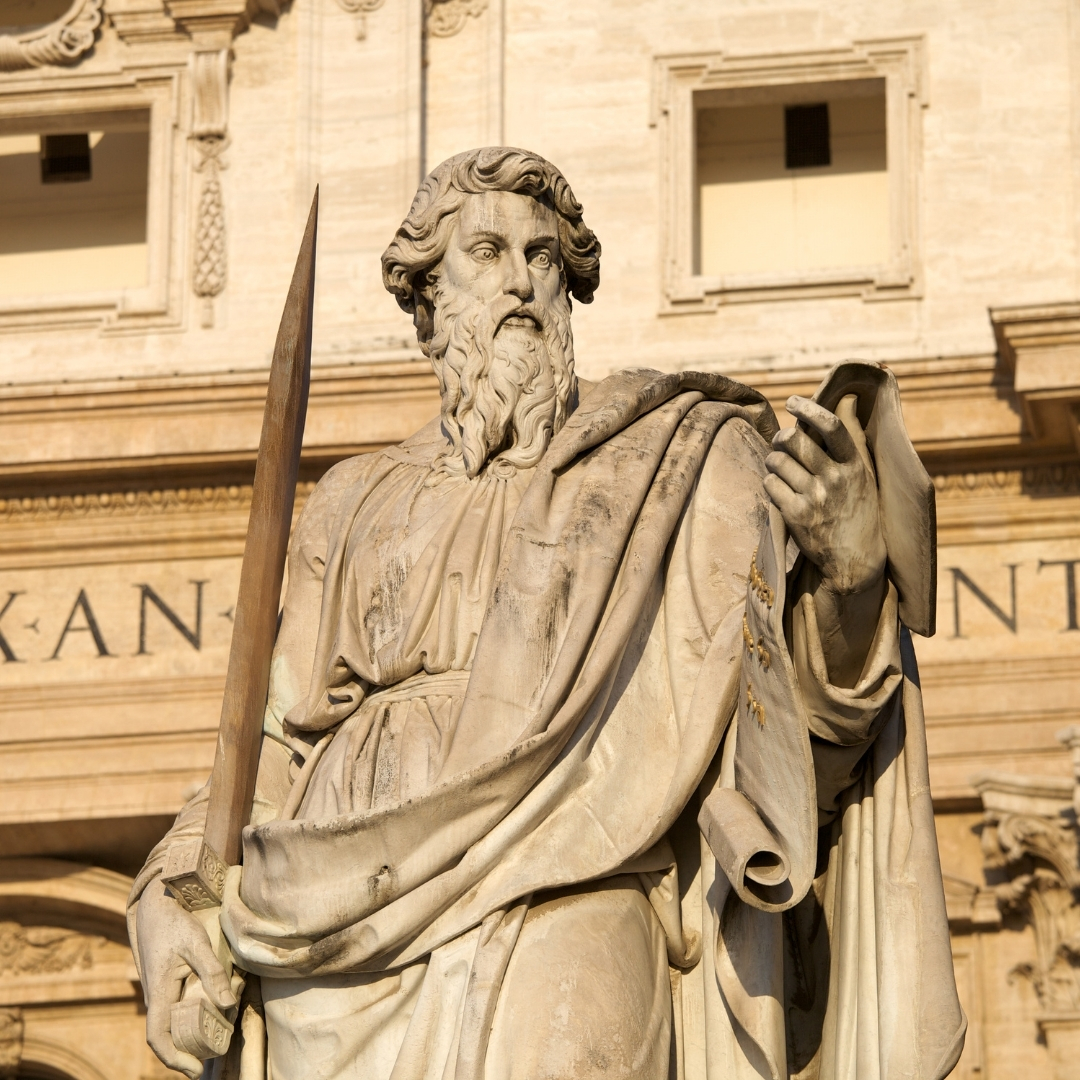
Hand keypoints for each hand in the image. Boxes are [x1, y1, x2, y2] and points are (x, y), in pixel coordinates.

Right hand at [136, 877, 236, 1078]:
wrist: (157, 904)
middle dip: (193, 1045)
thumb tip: (229, 1003)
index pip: (158, 1037)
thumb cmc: (175, 922)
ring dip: (199, 1026)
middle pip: (170, 1034)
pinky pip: (180, 1005)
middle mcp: (156, 996)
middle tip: (221, 1045)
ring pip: (177, 1020)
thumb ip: (212, 972)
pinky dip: (198, 1009)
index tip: (196, 1070)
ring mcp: (161, 991)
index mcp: (158, 991)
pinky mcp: (168, 983)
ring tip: (227, 1017)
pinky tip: (221, 997)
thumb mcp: (196, 943)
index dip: (173, 1058)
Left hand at [764, 394, 885, 596]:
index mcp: (855, 466)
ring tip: (781, 468)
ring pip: (777, 461)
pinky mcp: (795, 516)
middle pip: (794, 440)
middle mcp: (835, 480)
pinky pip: (769, 484)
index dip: (810, 409)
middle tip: (782, 442)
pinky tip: (780, 489)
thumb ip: (854, 436)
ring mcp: (814, 498)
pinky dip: (770, 482)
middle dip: (781, 437)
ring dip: (774, 460)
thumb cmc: (860, 510)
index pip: (833, 428)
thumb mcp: (865, 473)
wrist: (855, 560)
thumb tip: (849, 399)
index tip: (794, 402)